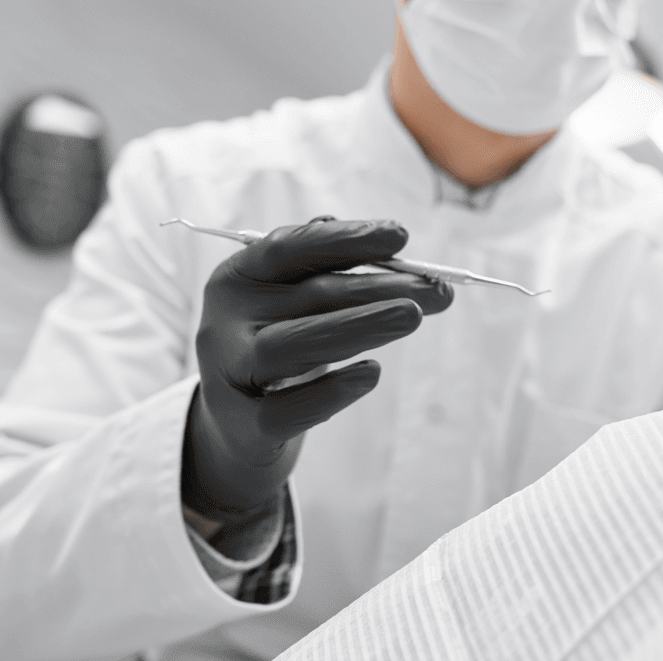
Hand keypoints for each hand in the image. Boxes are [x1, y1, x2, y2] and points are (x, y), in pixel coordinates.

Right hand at [182, 217, 451, 523]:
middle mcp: (225, 321)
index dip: (346, 239)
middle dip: (379, 288)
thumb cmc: (278, 343)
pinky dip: (332, 391)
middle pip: (307, 296)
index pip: (289, 247)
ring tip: (413, 316)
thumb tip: (393, 246)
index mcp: (238, 277)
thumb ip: (329, 269)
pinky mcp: (244, 426)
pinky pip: (288, 409)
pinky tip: (371, 373)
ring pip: (295, 344)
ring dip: (361, 326)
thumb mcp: (290, 300)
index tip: (401, 236)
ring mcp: (230, 374)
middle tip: (437, 289)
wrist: (233, 426)